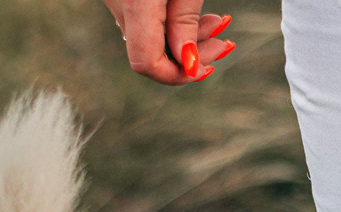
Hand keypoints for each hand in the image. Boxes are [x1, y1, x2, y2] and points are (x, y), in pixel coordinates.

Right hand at [100, 0, 235, 84]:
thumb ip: (185, 22)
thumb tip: (188, 66)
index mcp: (136, 4)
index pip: (146, 63)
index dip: (177, 75)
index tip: (207, 69)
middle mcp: (118, 4)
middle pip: (150, 53)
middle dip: (191, 56)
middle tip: (224, 43)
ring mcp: (116, 1)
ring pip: (150, 38)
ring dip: (187, 39)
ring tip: (219, 23)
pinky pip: (147, 22)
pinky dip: (173, 25)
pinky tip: (198, 16)